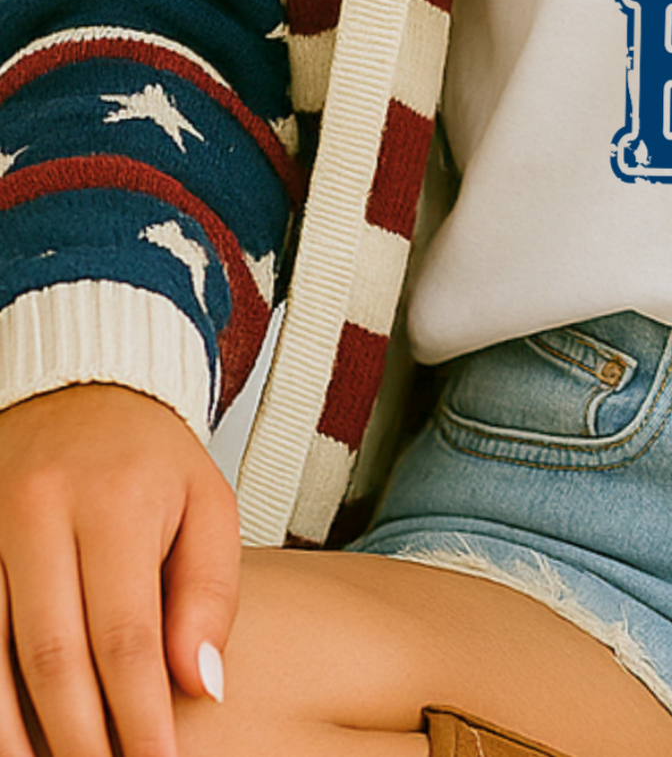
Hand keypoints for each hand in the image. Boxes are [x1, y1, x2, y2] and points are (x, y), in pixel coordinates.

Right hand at [0, 384, 236, 756]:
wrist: (79, 391)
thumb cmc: (150, 459)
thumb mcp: (208, 504)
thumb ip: (210, 592)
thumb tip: (200, 684)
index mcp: (113, 501)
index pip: (125, 633)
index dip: (138, 712)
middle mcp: (37, 515)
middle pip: (49, 655)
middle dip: (76, 737)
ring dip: (14, 734)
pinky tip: (6, 734)